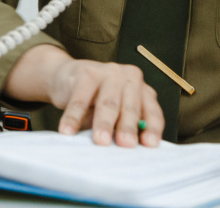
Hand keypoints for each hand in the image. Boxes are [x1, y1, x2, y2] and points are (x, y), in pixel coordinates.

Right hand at [2, 45, 162, 147]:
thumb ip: (120, 126)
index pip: (151, 111)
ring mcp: (107, 72)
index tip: (150, 144)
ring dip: (104, 124)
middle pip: (130, 107)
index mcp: (141, 89)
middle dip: (128, 127)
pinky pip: (80, 100)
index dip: (152, 128)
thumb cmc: (95, 100)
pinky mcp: (86, 72)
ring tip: (101, 141)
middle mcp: (128, 77)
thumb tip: (123, 147)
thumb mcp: (113, 113)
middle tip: (126, 144)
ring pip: (107, 103)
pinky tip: (68, 130)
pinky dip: (73, 117)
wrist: (66, 76)